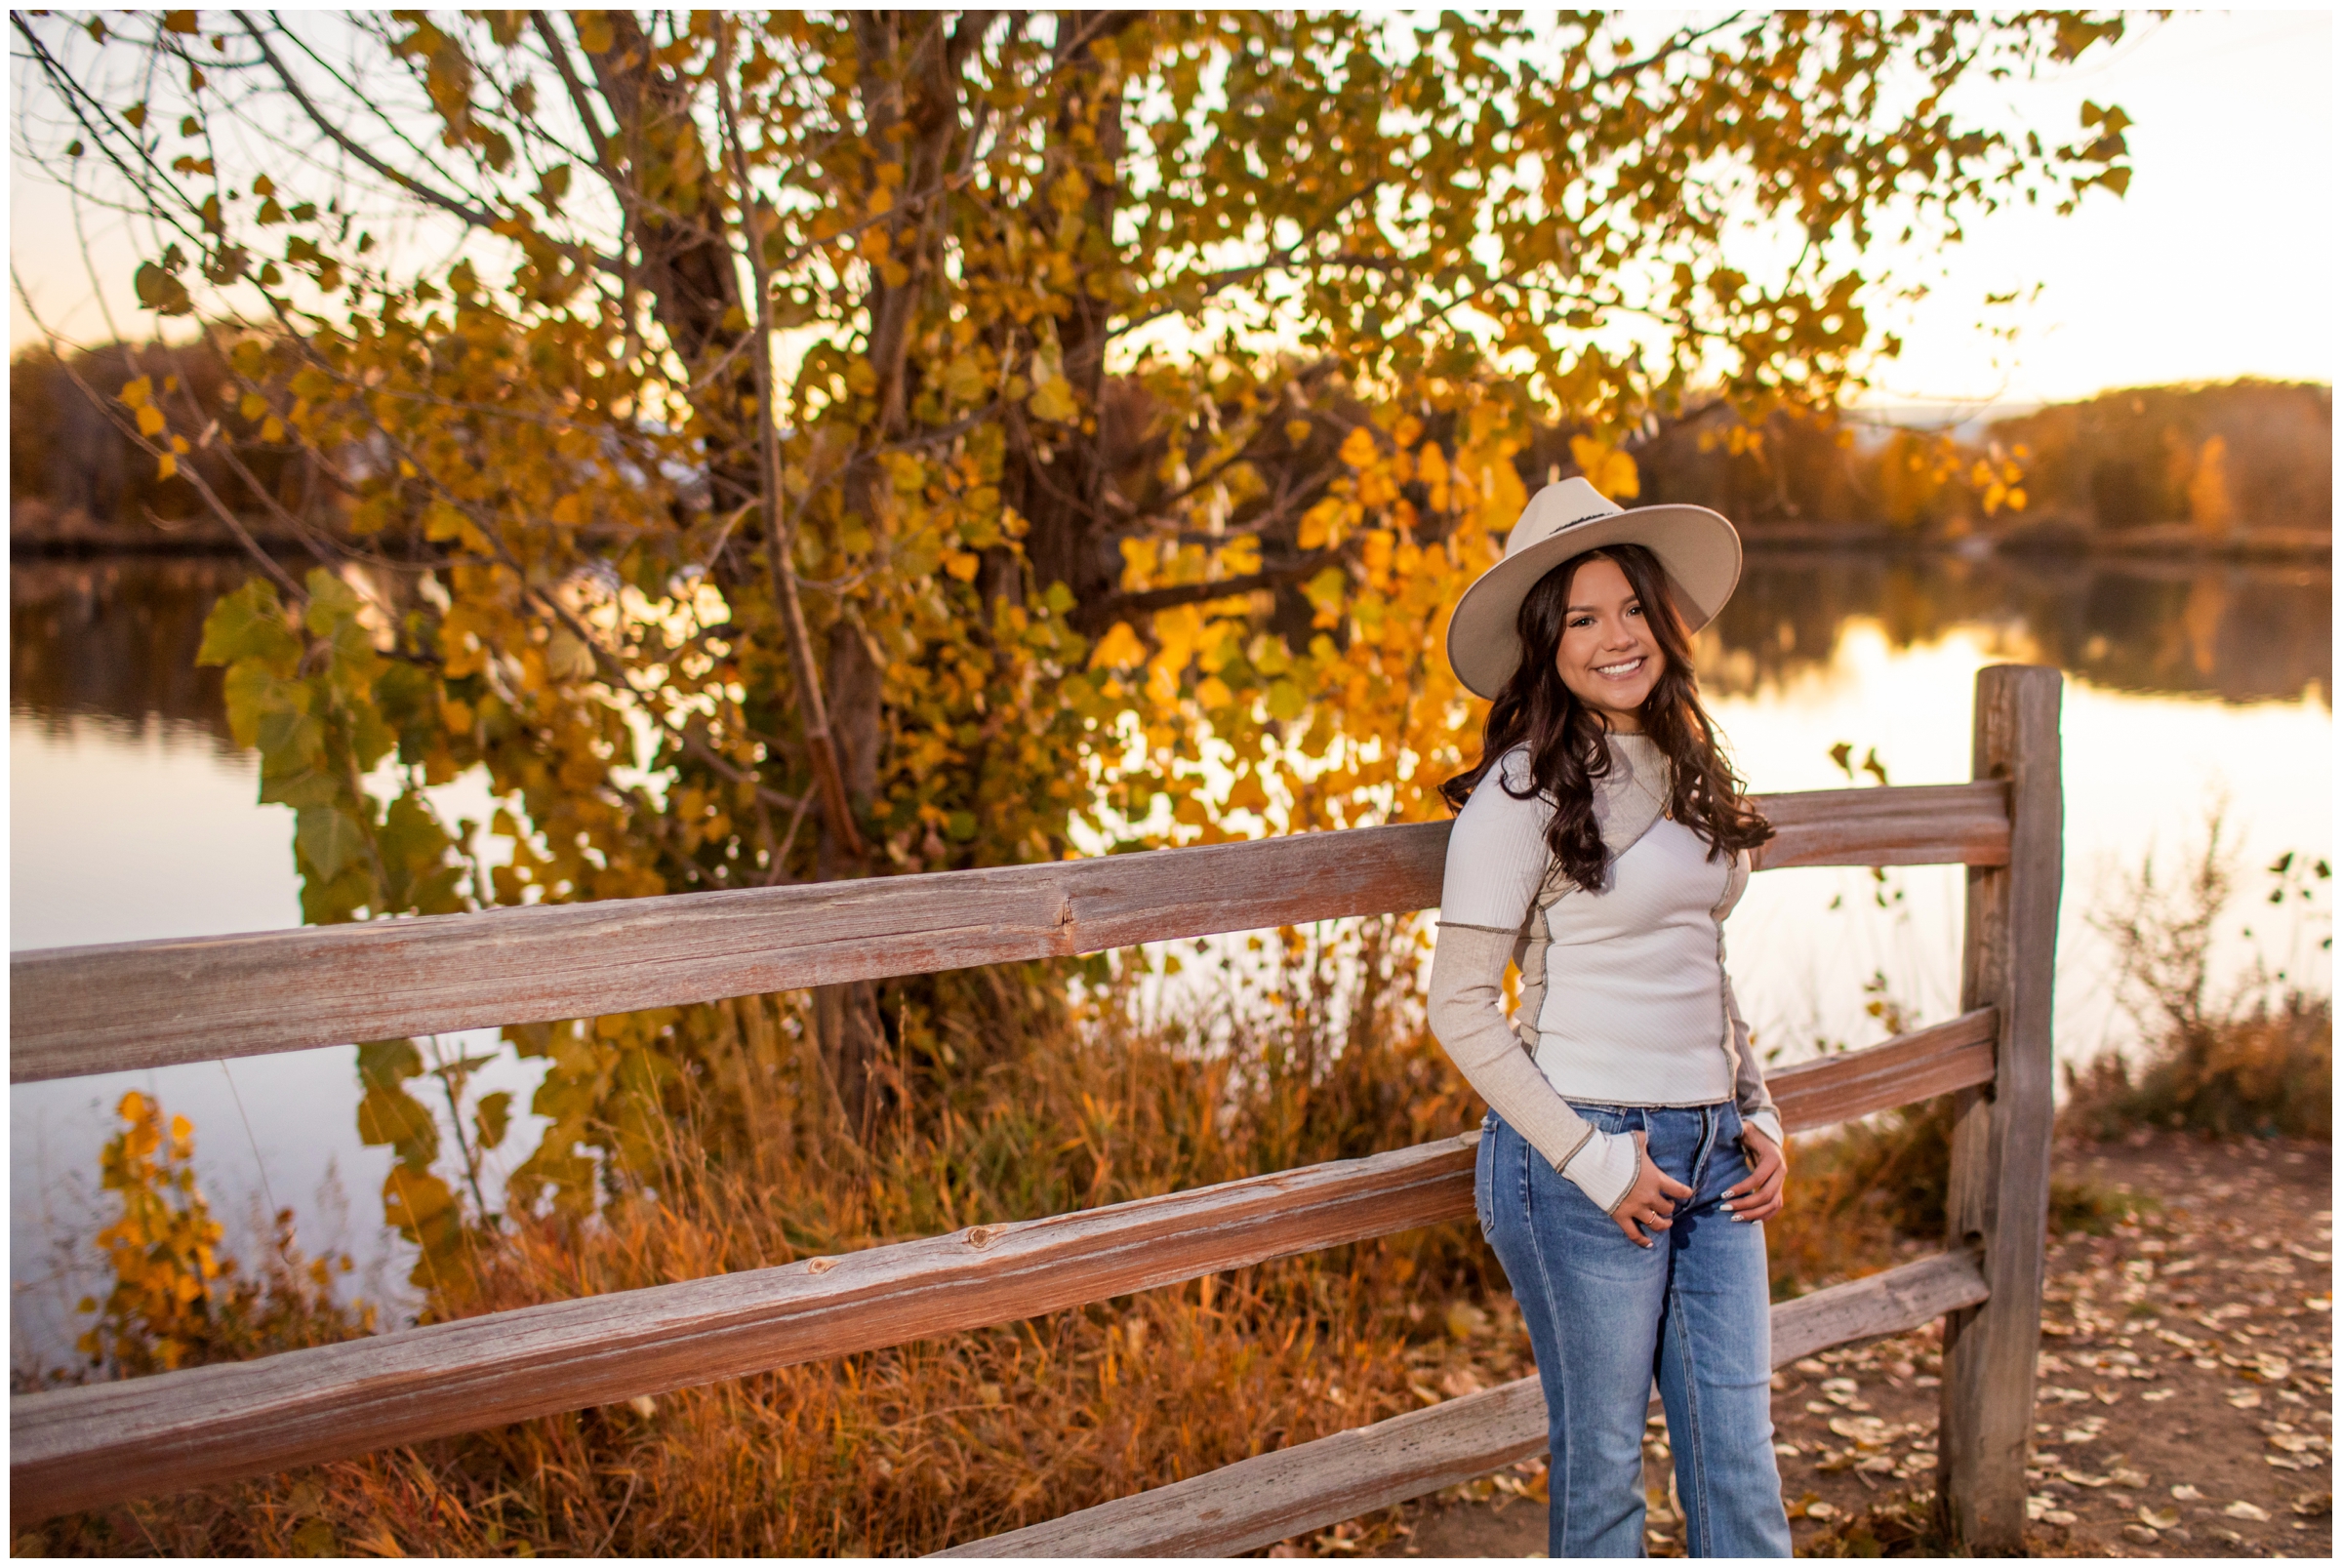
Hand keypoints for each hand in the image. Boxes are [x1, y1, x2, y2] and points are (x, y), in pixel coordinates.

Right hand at [1612, 1130, 1694, 1247]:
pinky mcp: (1620, 1215)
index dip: (1685, 1193)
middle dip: (1670, 1208)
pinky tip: (1649, 1244)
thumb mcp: (1634, 1140)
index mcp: (1655, 1178)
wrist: (1594, 1161)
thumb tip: (1647, 1136)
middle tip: (1669, 1206)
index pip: (1678, 1190)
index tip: (1688, 1194)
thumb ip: (1644, 1140)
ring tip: (1665, 1224)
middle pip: (1667, 1208)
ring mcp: (1635, 1208)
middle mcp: (1649, 1196)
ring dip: (1663, 1224)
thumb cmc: (1615, 1148)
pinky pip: (1634, 1234)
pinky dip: (1642, 1241)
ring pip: (1656, 1223)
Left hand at [1726, 1126, 1786, 1221]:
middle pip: (1766, 1195)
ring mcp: (1782, 1181)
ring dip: (1754, 1214)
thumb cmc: (1751, 1131)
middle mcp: (1781, 1171)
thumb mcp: (1743, 1127)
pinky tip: (1750, 1222)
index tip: (1723, 1194)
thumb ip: (1735, 1129)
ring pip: (1772, 1204)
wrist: (1766, 1135)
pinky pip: (1776, 1206)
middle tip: (1724, 1208)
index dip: (1742, 1188)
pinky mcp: (1779, 1187)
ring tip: (1734, 1218)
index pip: (1758, 1178)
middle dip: (1745, 1204)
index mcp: (1773, 1157)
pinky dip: (1765, 1215)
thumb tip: (1723, 1129)